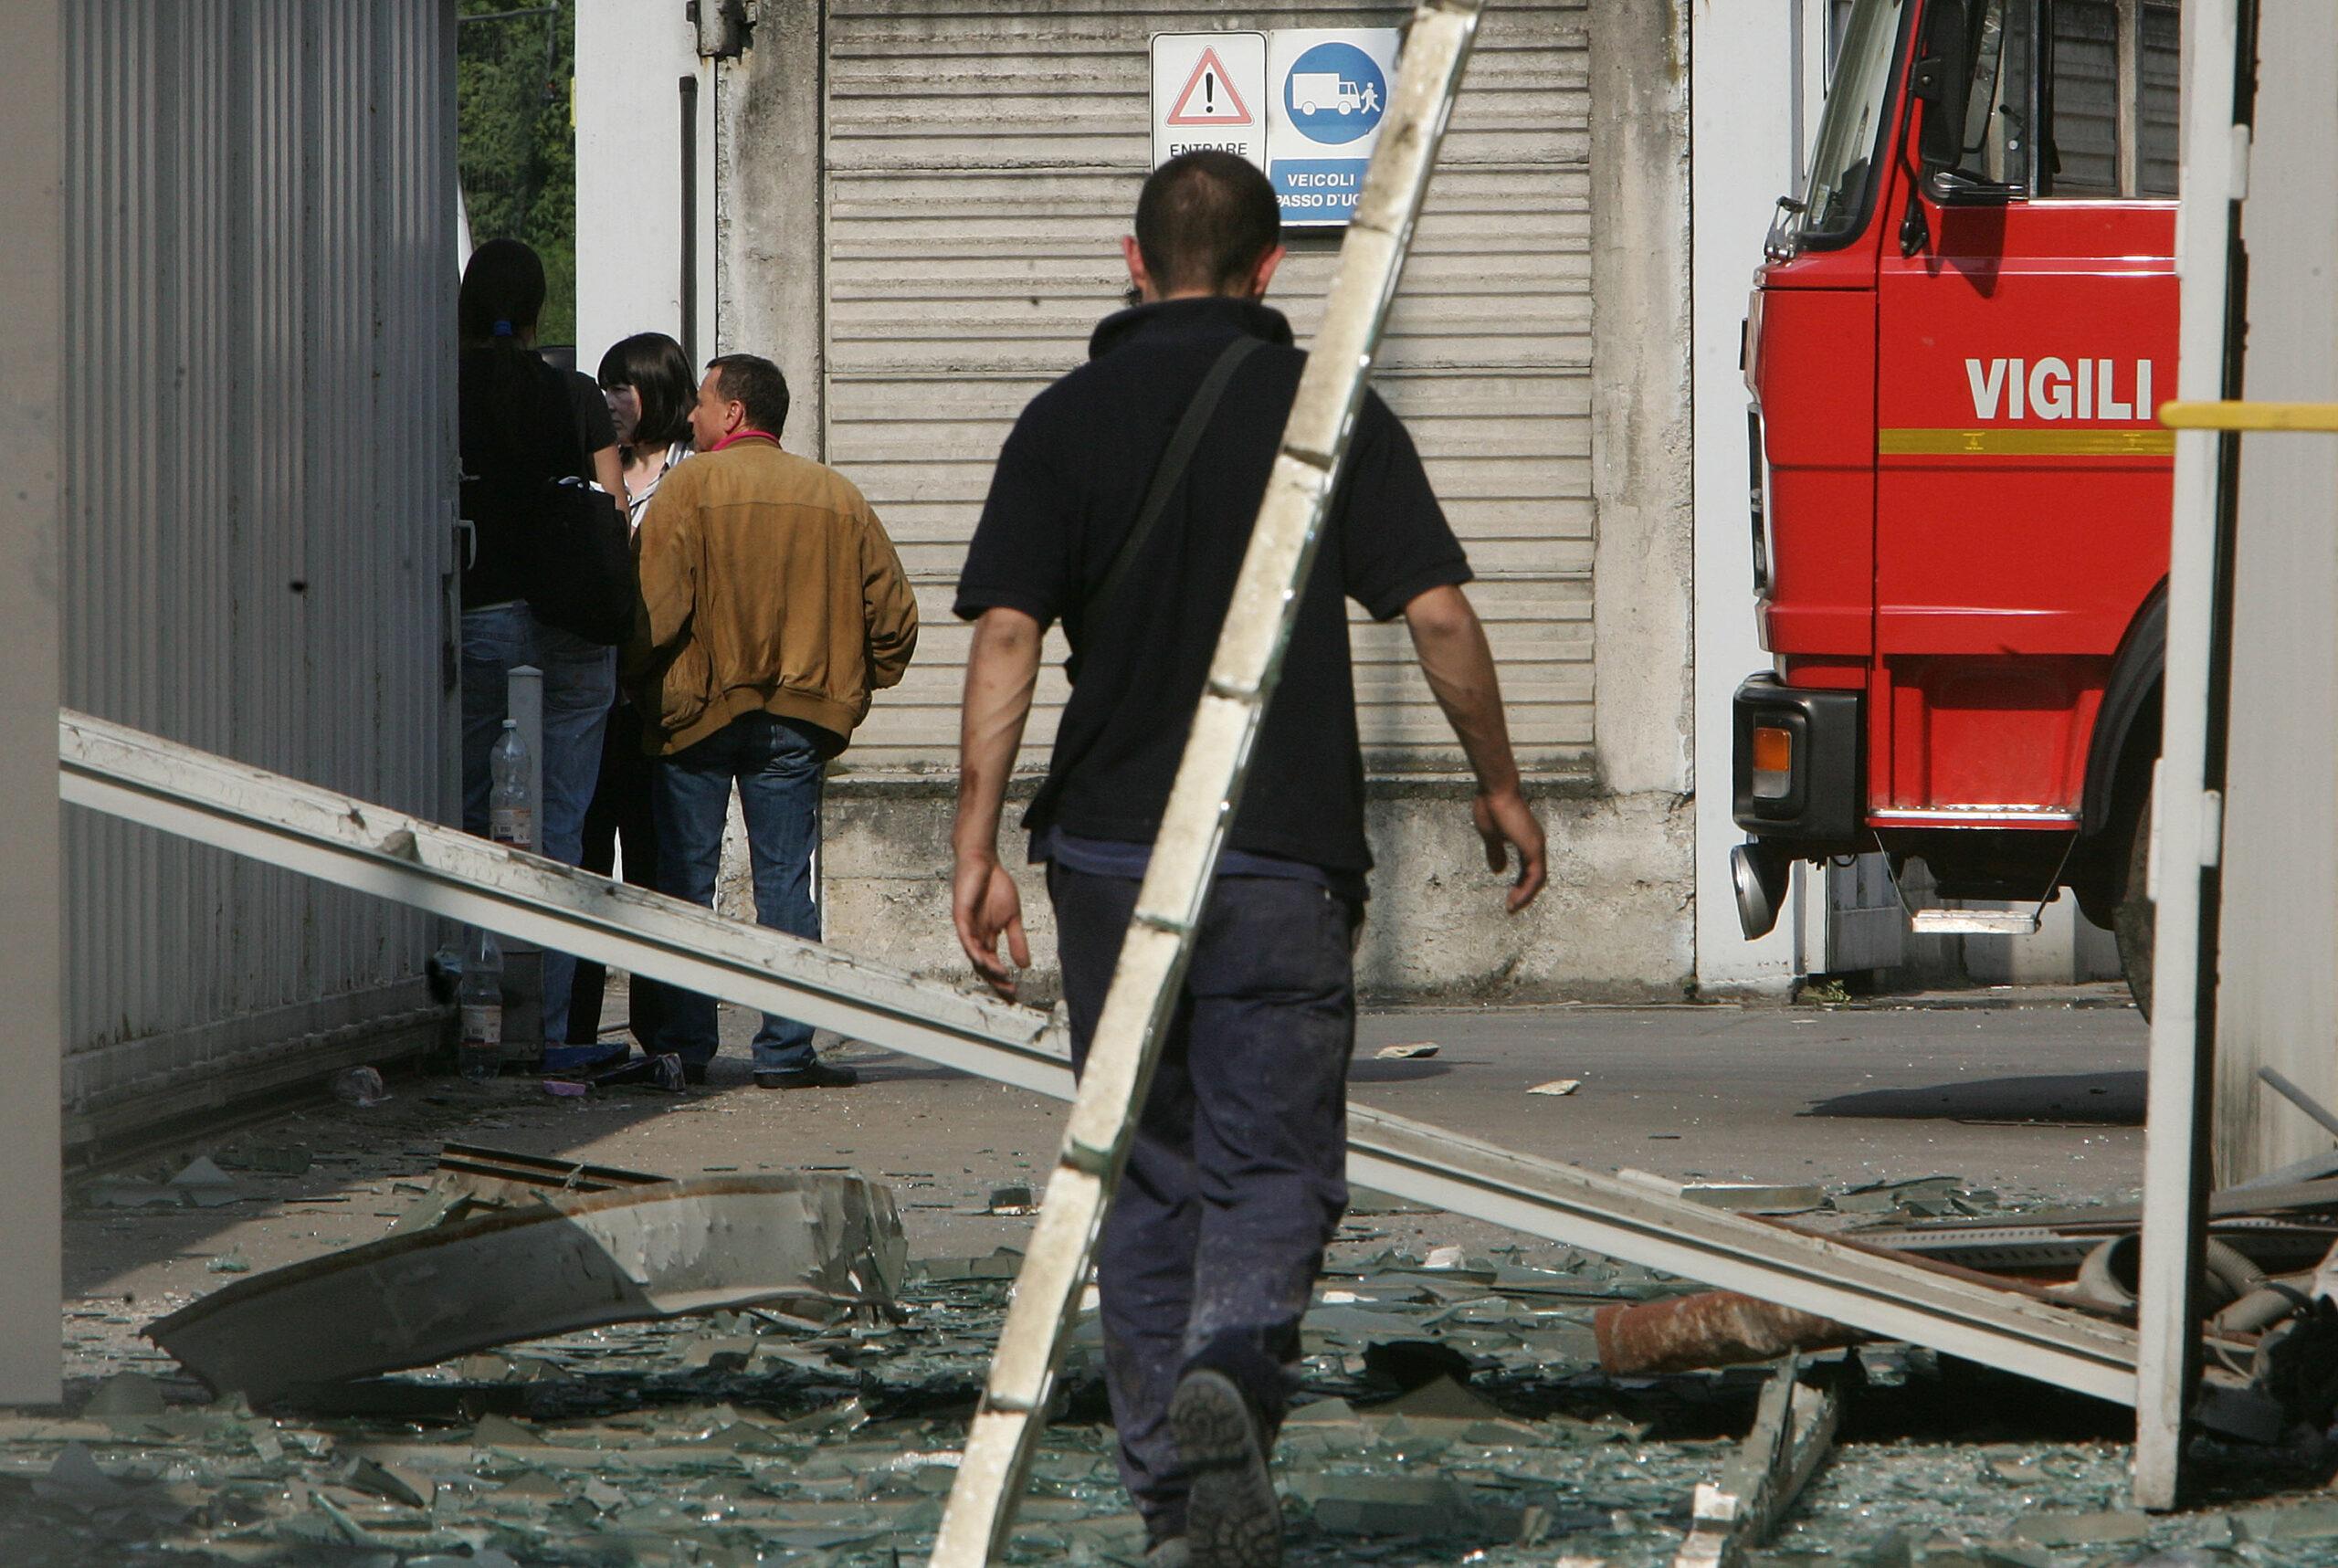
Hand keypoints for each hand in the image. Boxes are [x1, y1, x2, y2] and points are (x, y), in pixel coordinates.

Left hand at [953, 850, 1031, 998]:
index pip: (992, 965)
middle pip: (982, 966)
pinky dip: (973, 949)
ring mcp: (966, 927)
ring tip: (1002, 977)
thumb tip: (1025, 966)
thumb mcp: (1012, 918)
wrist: (985, 862)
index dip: (1002, 981)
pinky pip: (965, 936)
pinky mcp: (960, 915)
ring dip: (987, 968)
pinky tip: (981, 958)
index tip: (1014, 995)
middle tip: (1009, 992)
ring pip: (974, 954)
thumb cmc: (995, 887)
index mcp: (986, 938)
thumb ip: (1017, 940)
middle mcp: (974, 937)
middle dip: (995, 980)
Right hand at [1472, 787, 1547, 913]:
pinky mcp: (1533, 847)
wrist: (1495, 790)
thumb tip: (1498, 870)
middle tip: (1512, 907)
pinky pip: (1536, 876)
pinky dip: (1528, 890)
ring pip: (1538, 879)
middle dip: (1524, 893)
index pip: (1529, 869)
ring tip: (1512, 907)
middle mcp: (1535, 844)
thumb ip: (1495, 853)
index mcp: (1526, 840)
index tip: (1510, 897)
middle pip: (1536, 877)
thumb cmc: (1491, 806)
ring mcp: (1536, 845)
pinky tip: (1516, 900)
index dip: (1521, 884)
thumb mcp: (1491, 835)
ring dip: (1526, 895)